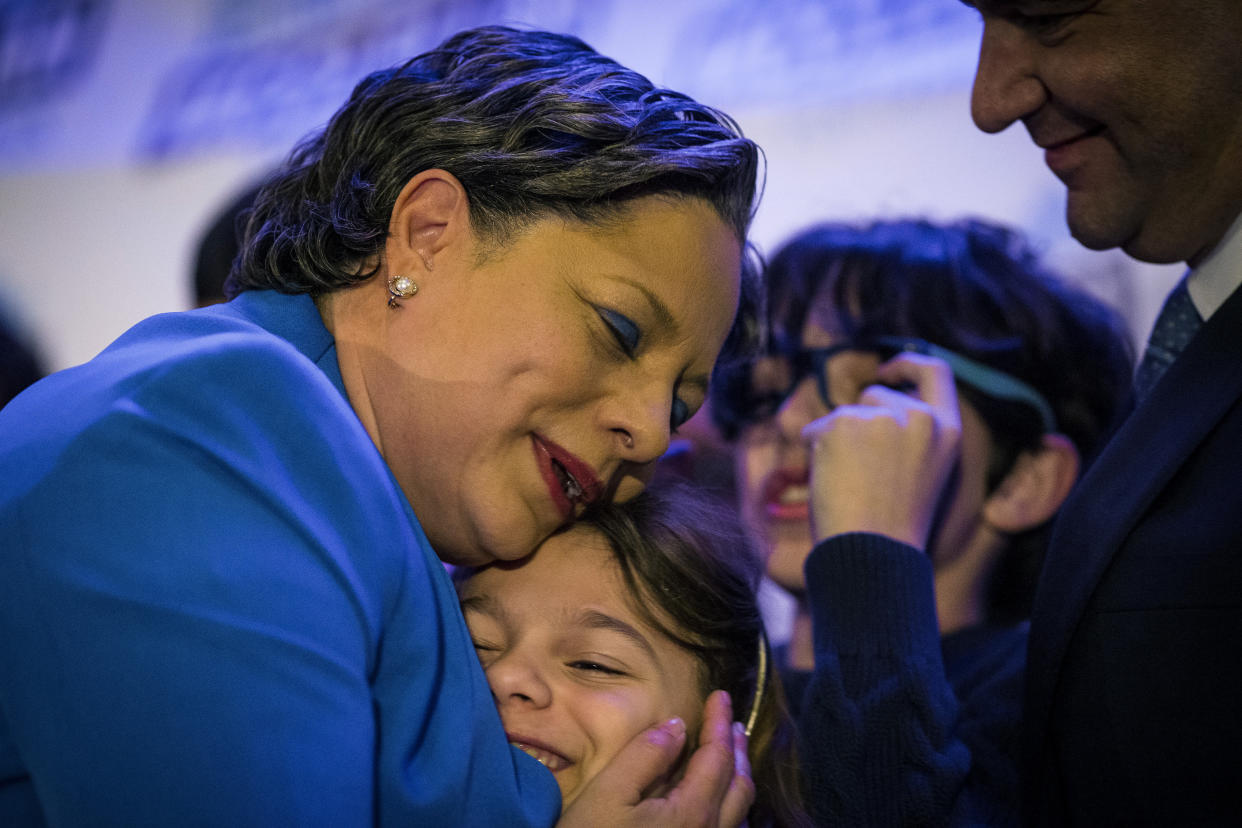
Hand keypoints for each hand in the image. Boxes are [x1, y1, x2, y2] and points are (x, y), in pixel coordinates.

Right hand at [557, 690, 753, 827]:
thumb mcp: (606, 794)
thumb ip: (644, 755)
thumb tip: (676, 726)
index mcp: (691, 813)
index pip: (717, 757)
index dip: (719, 722)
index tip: (720, 695)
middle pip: (739, 786)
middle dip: (736, 749)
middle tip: (731, 722)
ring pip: (740, 812)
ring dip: (738, 777)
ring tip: (731, 755)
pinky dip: (731, 806)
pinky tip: (718, 803)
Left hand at [802, 353, 961, 548]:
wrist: (872, 553)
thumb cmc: (892, 527)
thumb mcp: (922, 472)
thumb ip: (909, 434)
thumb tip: (873, 403)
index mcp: (947, 430)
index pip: (935, 372)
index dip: (907, 364)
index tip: (886, 369)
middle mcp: (918, 417)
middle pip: (876, 396)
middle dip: (858, 422)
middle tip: (858, 471)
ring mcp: (881, 418)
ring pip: (843, 414)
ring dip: (836, 440)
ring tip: (849, 484)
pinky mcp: (843, 424)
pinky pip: (816, 428)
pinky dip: (814, 450)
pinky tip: (830, 482)